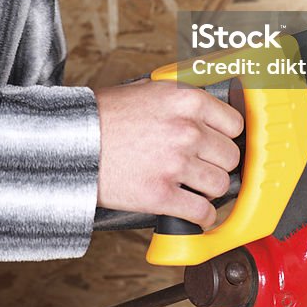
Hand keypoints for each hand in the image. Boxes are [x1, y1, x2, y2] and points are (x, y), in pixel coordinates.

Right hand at [94, 79, 242, 227]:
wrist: (72, 141)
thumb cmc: (105, 115)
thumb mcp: (149, 89)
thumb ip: (181, 98)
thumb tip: (207, 109)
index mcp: (187, 100)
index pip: (234, 123)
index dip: (226, 136)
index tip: (219, 143)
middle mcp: (186, 130)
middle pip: (230, 156)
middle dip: (218, 163)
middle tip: (204, 166)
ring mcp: (175, 164)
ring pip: (220, 185)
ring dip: (210, 189)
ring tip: (197, 187)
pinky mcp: (161, 195)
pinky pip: (201, 212)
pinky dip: (203, 217)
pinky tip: (196, 213)